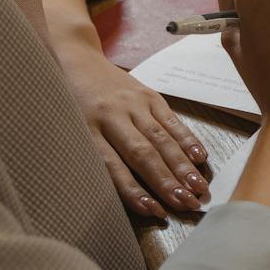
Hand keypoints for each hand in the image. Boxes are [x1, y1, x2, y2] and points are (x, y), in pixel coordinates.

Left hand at [55, 45, 209, 219]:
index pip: (112, 165)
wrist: (74, 58)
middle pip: (143, 153)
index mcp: (87, 129)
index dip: (134, 190)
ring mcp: (133, 103)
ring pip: (161, 138)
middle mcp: (111, 115)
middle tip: (186, 205)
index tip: (153, 211)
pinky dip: (187, 140)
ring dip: (182, 166)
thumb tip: (118, 193)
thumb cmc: (69, 104)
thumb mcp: (69, 130)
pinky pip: (171, 120)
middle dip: (167, 181)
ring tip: (198, 189)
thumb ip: (90, 156)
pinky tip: (201, 158)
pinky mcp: (149, 94)